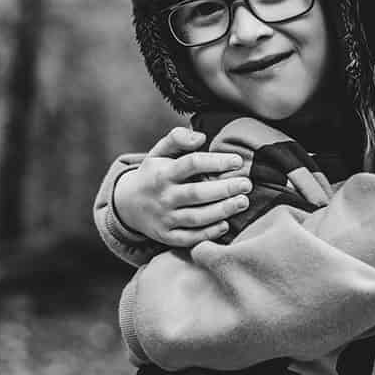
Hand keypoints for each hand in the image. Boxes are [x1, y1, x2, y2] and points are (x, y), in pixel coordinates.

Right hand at [111, 127, 251, 246]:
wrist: (127, 205)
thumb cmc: (152, 174)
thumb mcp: (158, 152)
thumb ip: (177, 139)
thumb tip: (201, 137)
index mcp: (163, 173)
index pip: (192, 164)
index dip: (216, 162)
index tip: (237, 161)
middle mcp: (164, 197)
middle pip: (197, 193)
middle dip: (225, 189)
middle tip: (247, 184)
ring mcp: (165, 218)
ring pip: (197, 217)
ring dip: (222, 211)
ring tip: (243, 202)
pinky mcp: (167, 236)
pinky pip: (190, 238)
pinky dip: (208, 233)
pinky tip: (226, 224)